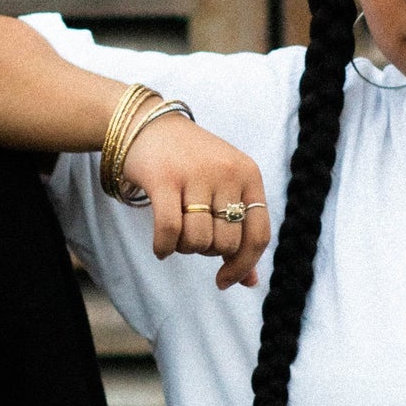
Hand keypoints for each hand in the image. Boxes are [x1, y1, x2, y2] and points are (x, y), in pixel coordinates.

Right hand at [119, 115, 270, 290]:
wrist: (147, 123)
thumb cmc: (190, 163)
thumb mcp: (224, 188)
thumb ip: (239, 232)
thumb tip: (251, 282)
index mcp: (249, 175)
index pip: (258, 235)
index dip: (243, 265)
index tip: (224, 280)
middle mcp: (227, 173)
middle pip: (225, 243)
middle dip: (206, 250)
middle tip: (191, 235)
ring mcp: (196, 174)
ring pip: (198, 241)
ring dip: (183, 248)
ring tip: (176, 234)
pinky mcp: (164, 178)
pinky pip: (169, 232)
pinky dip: (164, 248)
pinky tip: (160, 248)